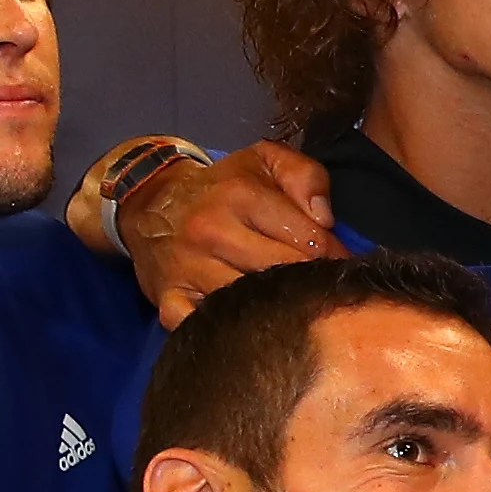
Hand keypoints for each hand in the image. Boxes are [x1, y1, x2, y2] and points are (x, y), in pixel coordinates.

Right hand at [121, 139, 337, 327]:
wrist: (151, 202)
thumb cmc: (223, 186)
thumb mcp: (265, 160)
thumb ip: (306, 176)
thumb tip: (325, 220)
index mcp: (240, 195)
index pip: (309, 239)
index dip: (334, 256)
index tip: (339, 265)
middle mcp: (211, 231)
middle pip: (283, 273)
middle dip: (309, 283)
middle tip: (320, 289)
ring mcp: (187, 267)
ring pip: (249, 304)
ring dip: (275, 310)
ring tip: (290, 306)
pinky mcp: (168, 297)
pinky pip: (201, 325)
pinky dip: (226, 331)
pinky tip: (247, 326)